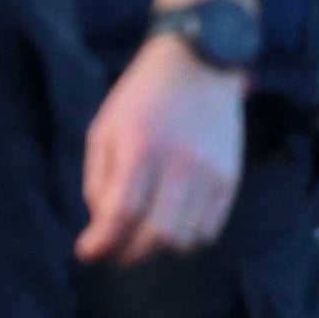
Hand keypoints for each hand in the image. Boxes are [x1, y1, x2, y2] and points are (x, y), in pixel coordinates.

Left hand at [79, 40, 248, 261]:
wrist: (200, 62)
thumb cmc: (143, 96)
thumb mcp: (105, 127)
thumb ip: (99, 179)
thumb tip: (102, 225)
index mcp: (141, 146)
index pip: (123, 213)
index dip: (102, 242)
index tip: (87, 252)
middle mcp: (180, 162)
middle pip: (157, 235)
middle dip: (128, 255)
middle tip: (113, 253)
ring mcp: (211, 172)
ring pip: (185, 240)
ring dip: (157, 250)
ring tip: (141, 239)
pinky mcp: (231, 177)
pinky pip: (209, 230)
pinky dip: (186, 239)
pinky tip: (170, 226)